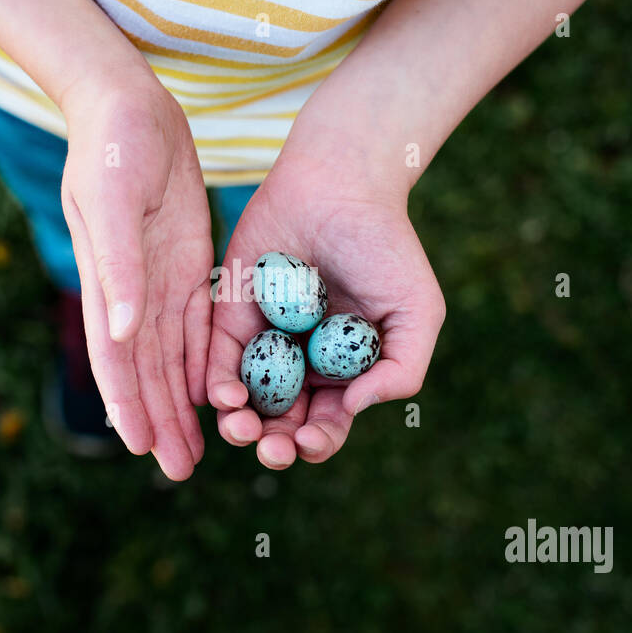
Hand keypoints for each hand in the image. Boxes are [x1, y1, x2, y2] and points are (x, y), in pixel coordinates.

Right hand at [60, 78, 213, 480]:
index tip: (142, 448)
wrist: (126, 103)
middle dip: (160, 421)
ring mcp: (157, 280)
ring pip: (171, 357)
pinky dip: (201, 361)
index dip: (128, 404)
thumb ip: (117, 266)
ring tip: (197, 448)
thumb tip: (118, 332)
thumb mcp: (112, 198)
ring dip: (181, 403)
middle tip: (180, 471)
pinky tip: (213, 392)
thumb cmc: (110, 144)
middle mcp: (130, 293)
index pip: (116, 359)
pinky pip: (195, 325)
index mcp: (107, 283)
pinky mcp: (183, 264)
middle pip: (146, 371)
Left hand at [206, 139, 444, 468]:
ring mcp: (263, 343)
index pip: (327, 425)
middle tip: (270, 447)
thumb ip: (401, 369)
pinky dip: (215, 384)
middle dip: (274, 445)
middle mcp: (301, 365)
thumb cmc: (386, 247)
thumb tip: (353, 409)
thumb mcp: (416, 311)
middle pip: (281, 424)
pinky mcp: (228, 316)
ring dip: (240, 424)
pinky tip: (222, 394)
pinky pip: (215, 360)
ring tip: (240, 425)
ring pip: (244, 402)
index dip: (317, 443)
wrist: (340, 185)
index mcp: (344, 373)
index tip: (309, 441)